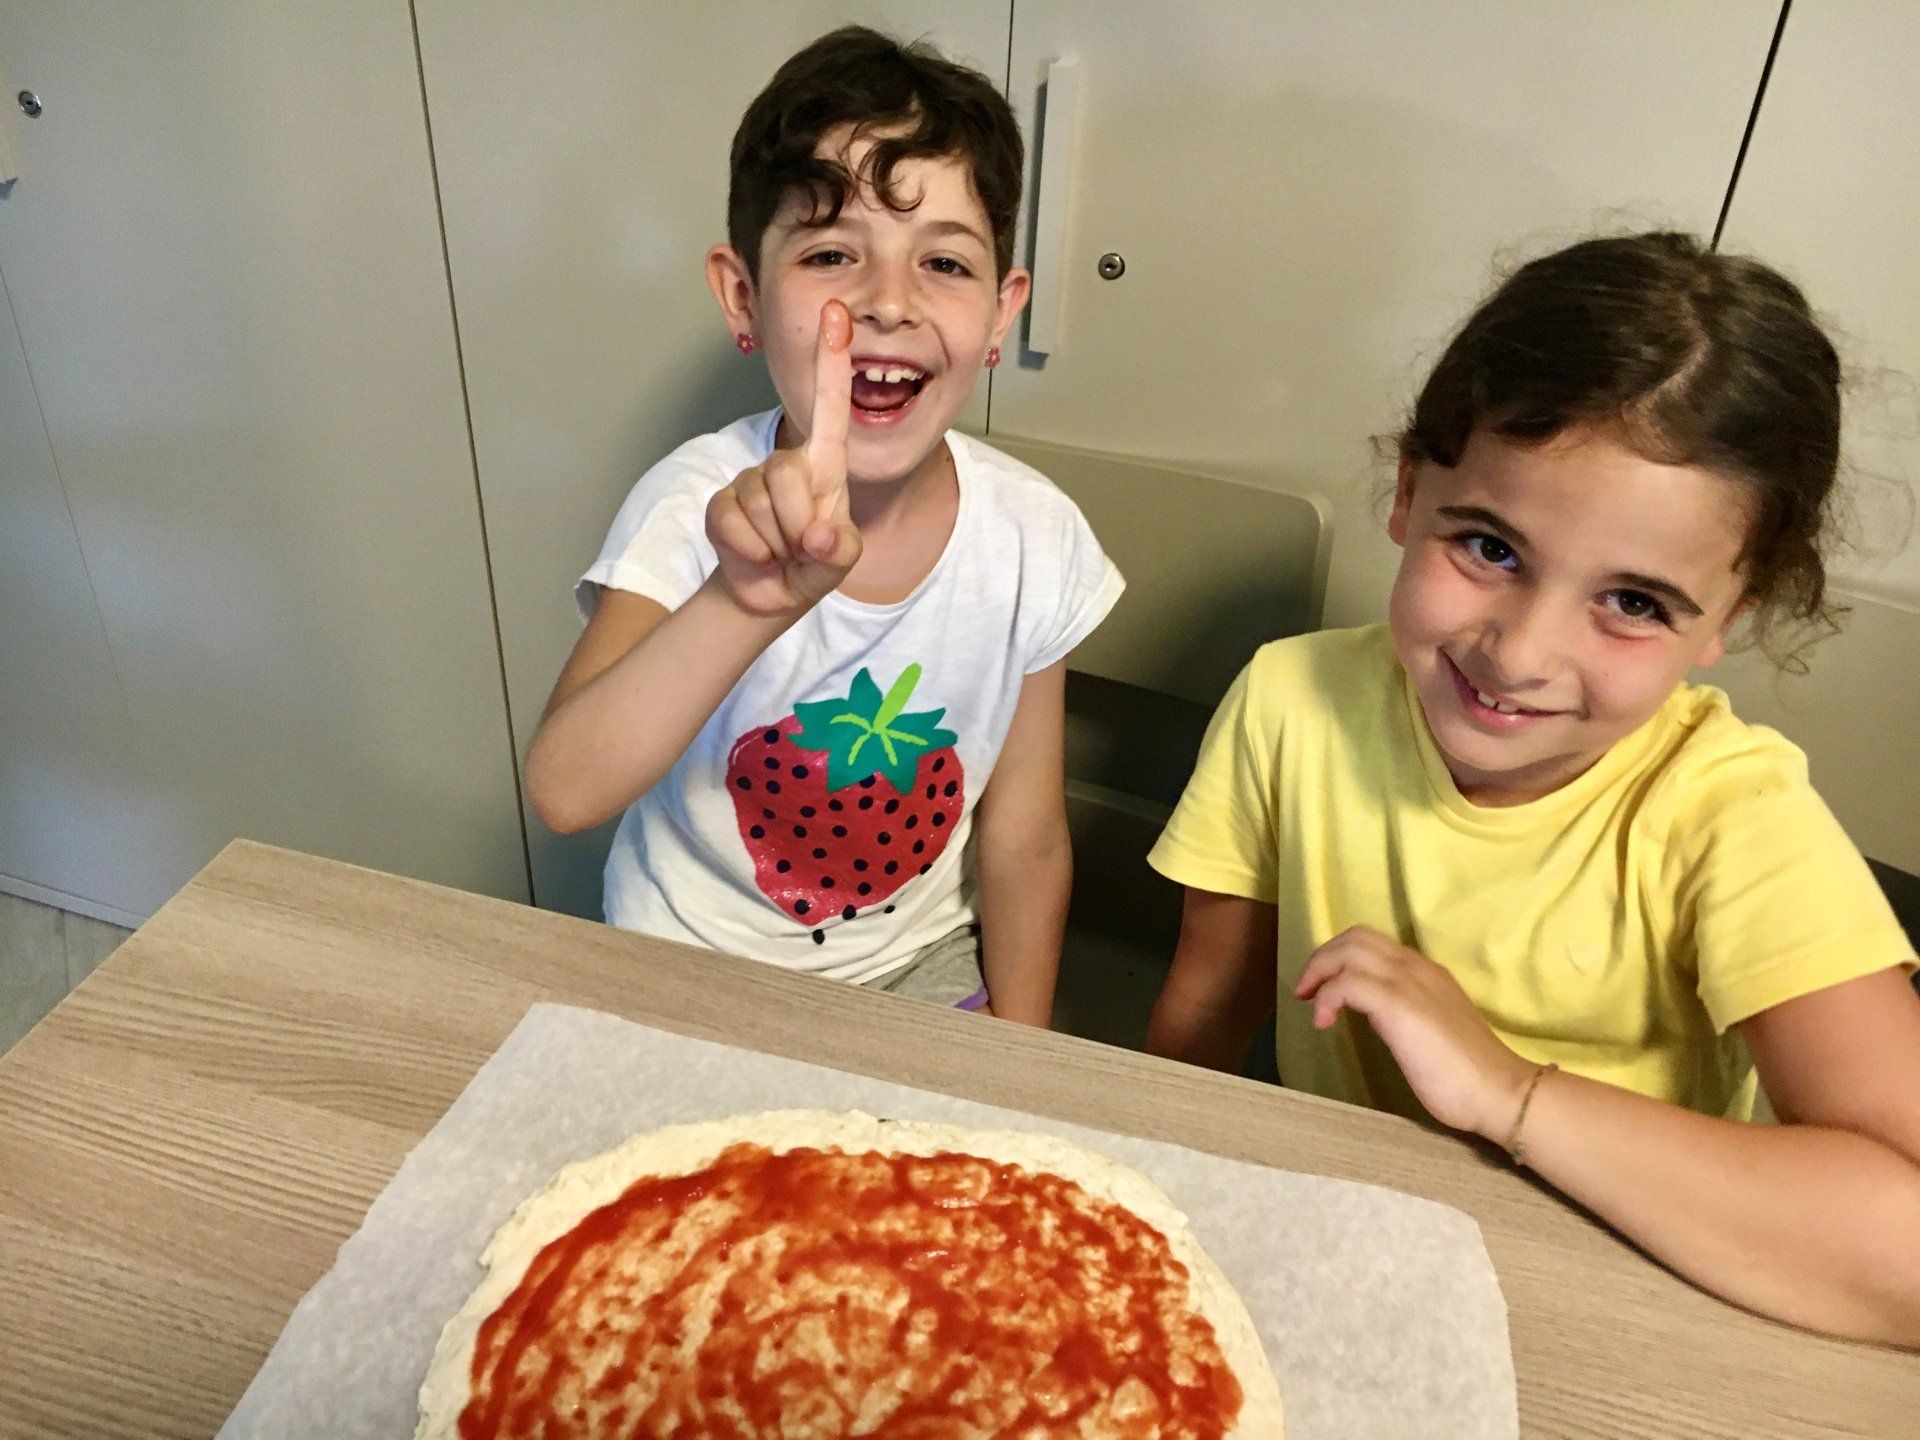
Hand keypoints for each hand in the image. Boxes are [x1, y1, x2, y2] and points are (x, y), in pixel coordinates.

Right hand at [705, 300, 862, 615]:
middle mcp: (786, 464)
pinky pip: (733, 525)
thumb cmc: (813, 562)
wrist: (772, 592)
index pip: (830, 406)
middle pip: (786, 471)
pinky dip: (751, 552)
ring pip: (760, 503)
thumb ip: (839, 549)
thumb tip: (815, 535)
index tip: (836, 312)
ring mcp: (749, 482)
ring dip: (776, 542)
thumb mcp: (841, 558)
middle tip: (802, 547)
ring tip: (782, 551)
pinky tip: (758, 555)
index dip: (831, 361)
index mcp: (824, 464)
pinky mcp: (721, 505)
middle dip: (797, 520)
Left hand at [1293, 926, 1535, 1137]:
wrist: (1499, 1089)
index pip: (1373, 942)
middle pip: (1355, 938)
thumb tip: (1378, 1016)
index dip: (1340, 957)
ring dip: (1318, 973)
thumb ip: (1407, 1013)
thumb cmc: (1468, 1073)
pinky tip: (1323, 1023)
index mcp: (1425, 972)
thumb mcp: (1432, 1028)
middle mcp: (1415, 968)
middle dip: (1322, 959)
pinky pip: (1347, 984)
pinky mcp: (1398, 1005)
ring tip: (1309, 1003)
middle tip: (1306, 991)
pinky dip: (1326, 998)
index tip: (1321, 986)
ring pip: (1348, 952)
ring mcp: (1407, 983)